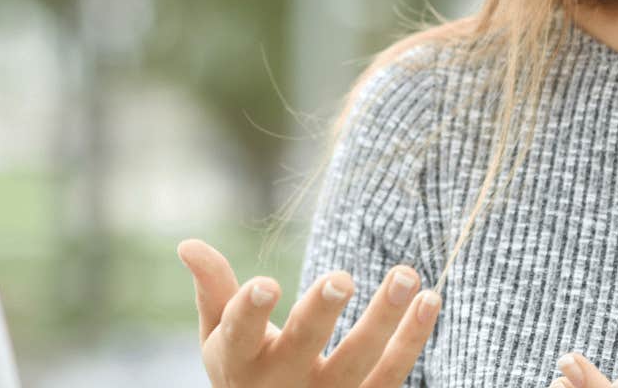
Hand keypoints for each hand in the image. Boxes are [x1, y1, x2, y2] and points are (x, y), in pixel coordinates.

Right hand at [177, 238, 441, 386]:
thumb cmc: (244, 366)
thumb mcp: (219, 335)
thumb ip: (212, 288)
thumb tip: (187, 244)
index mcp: (240, 360)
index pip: (241, 334)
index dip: (251, 310)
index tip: (266, 284)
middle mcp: (283, 383)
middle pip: (304, 347)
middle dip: (322, 313)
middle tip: (343, 277)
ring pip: (359, 361)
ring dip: (385, 319)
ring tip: (407, 275)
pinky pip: (392, 374)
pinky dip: (412, 339)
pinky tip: (430, 299)